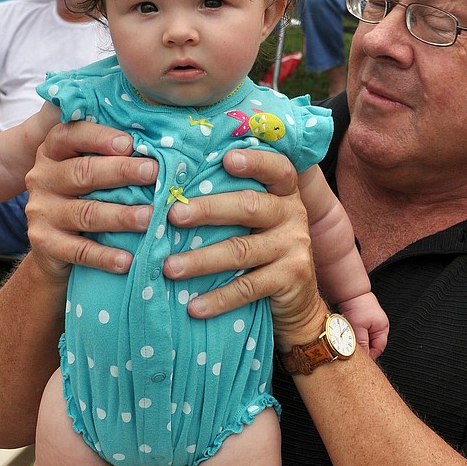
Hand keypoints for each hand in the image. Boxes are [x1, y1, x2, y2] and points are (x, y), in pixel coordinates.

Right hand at [23, 120, 156, 283]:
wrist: (53, 247)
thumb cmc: (85, 197)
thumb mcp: (89, 171)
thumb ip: (110, 154)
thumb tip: (158, 142)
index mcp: (53, 152)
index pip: (71, 136)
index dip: (99, 137)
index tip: (129, 143)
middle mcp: (42, 178)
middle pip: (83, 172)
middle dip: (121, 172)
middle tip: (154, 172)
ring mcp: (41, 211)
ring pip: (86, 213)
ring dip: (121, 216)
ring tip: (150, 218)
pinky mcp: (44, 243)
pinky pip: (79, 250)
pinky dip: (105, 256)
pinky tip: (128, 260)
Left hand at [161, 147, 323, 343]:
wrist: (297, 303)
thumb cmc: (262, 252)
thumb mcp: (257, 223)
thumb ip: (232, 201)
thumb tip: (177, 187)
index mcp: (283, 194)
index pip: (276, 168)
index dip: (254, 161)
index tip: (226, 158)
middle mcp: (293, 215)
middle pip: (249, 206)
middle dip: (208, 210)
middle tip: (173, 215)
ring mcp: (294, 246)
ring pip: (241, 250)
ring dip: (201, 260)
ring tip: (169, 267)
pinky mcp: (291, 278)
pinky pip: (248, 287)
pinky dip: (218, 298)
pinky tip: (193, 306)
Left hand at [336, 291, 389, 358]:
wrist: (351, 292)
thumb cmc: (357, 306)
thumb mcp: (359, 328)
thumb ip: (362, 344)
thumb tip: (364, 356)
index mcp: (383, 328)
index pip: (379, 349)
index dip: (370, 355)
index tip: (360, 359)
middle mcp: (379, 326)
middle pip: (373, 344)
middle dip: (364, 348)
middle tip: (354, 351)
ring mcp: (373, 322)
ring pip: (366, 338)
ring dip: (359, 341)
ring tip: (351, 339)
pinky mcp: (365, 319)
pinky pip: (361, 332)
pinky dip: (356, 334)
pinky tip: (349, 332)